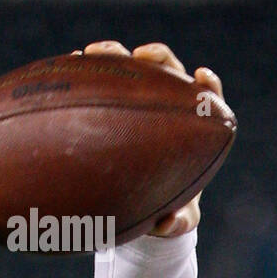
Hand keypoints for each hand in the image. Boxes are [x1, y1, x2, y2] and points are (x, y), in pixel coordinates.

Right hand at [71, 41, 224, 236]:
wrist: (142, 203)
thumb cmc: (169, 206)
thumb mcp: (177, 219)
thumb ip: (178, 222)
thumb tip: (166, 225)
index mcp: (194, 128)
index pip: (208, 97)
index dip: (208, 84)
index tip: (202, 76)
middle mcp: (168, 106)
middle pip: (169, 70)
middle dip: (157, 57)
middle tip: (142, 56)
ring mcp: (138, 100)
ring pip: (130, 67)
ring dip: (114, 53)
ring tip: (94, 52)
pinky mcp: (110, 101)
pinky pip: (98, 80)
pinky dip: (85, 69)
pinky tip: (68, 62)